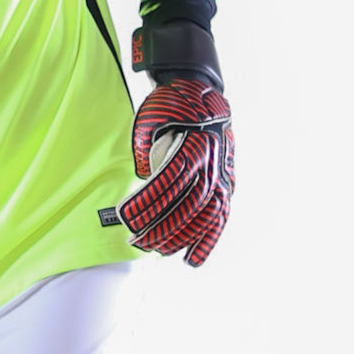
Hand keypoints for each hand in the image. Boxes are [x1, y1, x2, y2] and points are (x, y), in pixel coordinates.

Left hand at [118, 78, 233, 266]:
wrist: (201, 93)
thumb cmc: (167, 109)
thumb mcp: (149, 123)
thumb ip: (145, 153)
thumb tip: (144, 181)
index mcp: (191, 145)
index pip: (168, 181)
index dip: (147, 202)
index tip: (125, 218)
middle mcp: (211, 162)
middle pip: (186, 204)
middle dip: (160, 227)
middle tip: (135, 241)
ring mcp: (222, 175)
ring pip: (204, 215)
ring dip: (180, 238)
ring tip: (157, 251)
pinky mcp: (227, 184)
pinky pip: (219, 218)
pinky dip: (207, 241)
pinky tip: (191, 260)